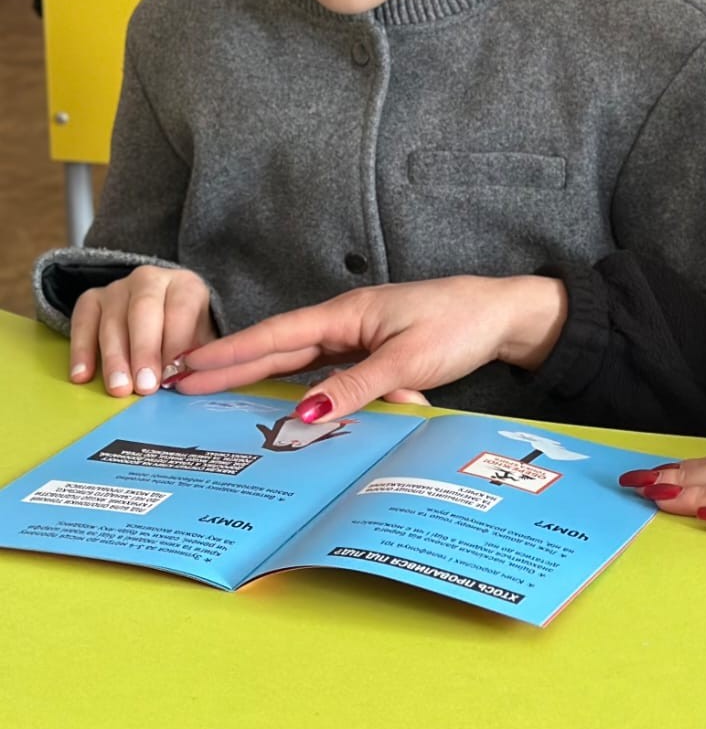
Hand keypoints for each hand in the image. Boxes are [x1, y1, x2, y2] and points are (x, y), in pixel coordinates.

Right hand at [69, 265, 217, 395]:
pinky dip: (81, 350)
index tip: (172, 376)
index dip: (176, 343)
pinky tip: (82, 376)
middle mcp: (149, 279)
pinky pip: (82, 321)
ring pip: (112, 320)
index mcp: (185, 285)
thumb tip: (186, 379)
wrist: (159, 309)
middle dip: (144, 351)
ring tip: (119, 388)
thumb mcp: (200, 338)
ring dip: (114, 358)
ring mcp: (117, 288)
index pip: (180, 309)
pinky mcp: (91, 298)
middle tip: (145, 386)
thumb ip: (196, 354)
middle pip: (144, 311)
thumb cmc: (185, 330)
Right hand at [172, 275, 568, 413]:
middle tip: (178, 382)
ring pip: (301, 361)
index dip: (229, 352)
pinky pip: (331, 372)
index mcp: (347, 314)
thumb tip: (304, 414)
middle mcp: (347, 322)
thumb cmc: (460, 324)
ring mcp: (360, 337)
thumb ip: (356, 388)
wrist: (504, 314)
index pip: (276, 335)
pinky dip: (307, 387)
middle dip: (229, 364)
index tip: (186, 364)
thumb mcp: (408, 360)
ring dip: (261, 376)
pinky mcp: (377, 351)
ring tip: (215, 393)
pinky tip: (290, 404)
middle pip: (278, 347)